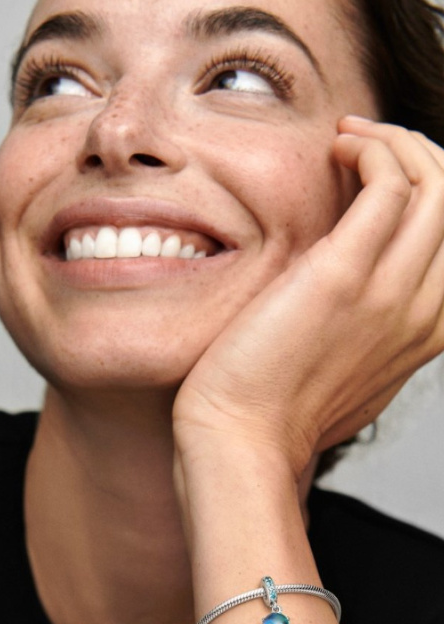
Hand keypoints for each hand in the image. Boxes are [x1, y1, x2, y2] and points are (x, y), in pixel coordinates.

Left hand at [173, 117, 443, 477]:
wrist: (243, 440)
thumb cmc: (280, 406)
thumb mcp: (349, 366)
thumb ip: (373, 325)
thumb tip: (361, 283)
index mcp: (430, 330)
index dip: (429, 189)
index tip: (382, 171)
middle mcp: (426, 309)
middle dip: (418, 153)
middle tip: (365, 143)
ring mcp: (392, 293)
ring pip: (435, 183)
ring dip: (395, 142)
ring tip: (349, 139)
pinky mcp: (345, 277)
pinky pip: (390, 184)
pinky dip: (372, 150)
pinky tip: (336, 150)